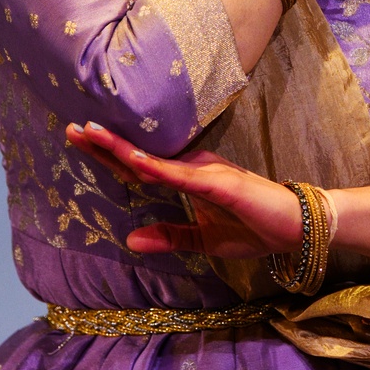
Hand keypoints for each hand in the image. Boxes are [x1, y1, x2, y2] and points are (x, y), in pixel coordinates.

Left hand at [64, 121, 304, 259]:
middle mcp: (192, 168)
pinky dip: (157, 167)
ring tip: (91, 133)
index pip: (139, 166)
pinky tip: (134, 160)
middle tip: (72, 128)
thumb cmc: (255, 229)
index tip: (80, 140)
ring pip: (155, 159)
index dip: (109, 155)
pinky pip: (183, 176)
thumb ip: (169, 237)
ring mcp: (206, 174)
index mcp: (187, 178)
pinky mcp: (221, 184)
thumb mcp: (204, 240)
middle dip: (104, 144)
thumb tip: (130, 241)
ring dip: (122, 148)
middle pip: (140, 155)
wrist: (297, 229)